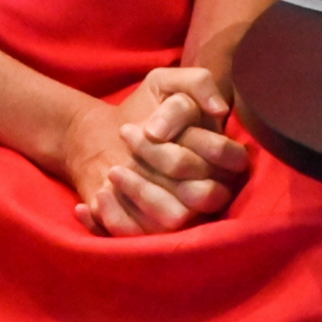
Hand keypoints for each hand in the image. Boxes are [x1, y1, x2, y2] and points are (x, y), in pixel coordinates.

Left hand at [60, 67, 251, 235]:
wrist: (101, 139)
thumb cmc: (141, 110)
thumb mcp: (165, 84)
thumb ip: (197, 83)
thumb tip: (217, 110)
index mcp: (223, 157)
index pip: (227, 156)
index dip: (193, 142)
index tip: (150, 126)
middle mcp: (210, 190)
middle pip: (200, 190)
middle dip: (159, 160)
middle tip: (125, 136)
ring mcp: (182, 215)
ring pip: (174, 218)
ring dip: (139, 193)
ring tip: (112, 172)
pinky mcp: (151, 234)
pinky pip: (139, 237)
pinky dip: (112, 217)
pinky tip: (95, 197)